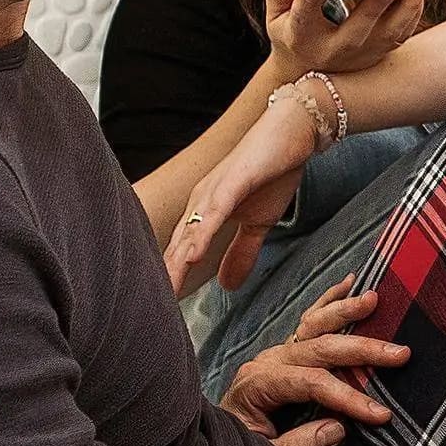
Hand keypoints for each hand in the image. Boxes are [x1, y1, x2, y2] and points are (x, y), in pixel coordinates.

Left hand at [164, 84, 319, 294]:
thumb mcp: (259, 223)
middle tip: (151, 314)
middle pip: (177, 246)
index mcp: (205, 212)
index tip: (159, 314)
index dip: (171, 281)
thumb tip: (228, 287)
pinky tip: (190, 255)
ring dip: (175, 262)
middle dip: (165, 278)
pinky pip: (213, 212)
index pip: (181, 253)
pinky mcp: (233, 180)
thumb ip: (242, 252)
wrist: (294, 131)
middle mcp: (201, 202)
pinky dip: (200, 234)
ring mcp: (214, 190)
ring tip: (165, 291)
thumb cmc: (273, 172)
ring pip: (189, 232)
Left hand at [220, 274, 411, 445]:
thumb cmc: (242, 444)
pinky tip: (350, 284)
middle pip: (320, 348)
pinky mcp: (286, 352)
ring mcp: (277, 353)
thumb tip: (337, 426)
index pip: (312, 383)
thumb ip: (298, 443)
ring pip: (314, 325)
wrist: (221, 439)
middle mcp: (269, 361)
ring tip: (373, 299)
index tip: (380, 413)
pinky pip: (309, 321)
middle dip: (361, 349)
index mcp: (259, 384)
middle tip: (398, 352)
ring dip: (345, 311)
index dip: (348, 396)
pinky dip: (330, 301)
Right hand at [266, 0, 429, 73]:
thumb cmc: (292, 32)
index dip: (308, 1)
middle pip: (355, 33)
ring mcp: (361, 54)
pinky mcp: (379, 52)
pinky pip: (402, 33)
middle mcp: (334, 50)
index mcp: (303, 37)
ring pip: (389, 34)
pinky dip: (414, 10)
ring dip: (408, 6)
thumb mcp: (274, 14)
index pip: (304, 18)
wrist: (307, 69)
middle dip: (371, 10)